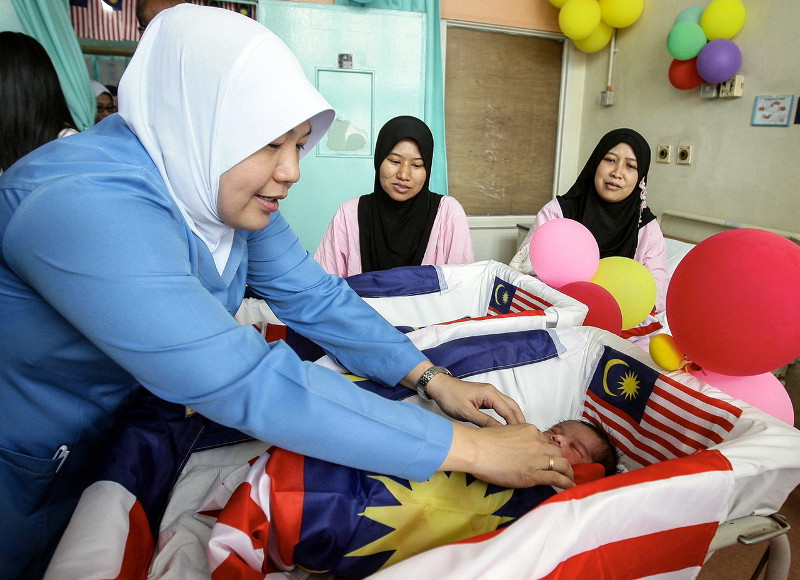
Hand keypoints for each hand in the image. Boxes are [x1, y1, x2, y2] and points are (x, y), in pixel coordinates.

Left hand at [426, 373, 525, 426]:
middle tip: (525, 434)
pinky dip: (506, 414)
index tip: (520, 436)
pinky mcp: (485, 397)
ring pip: (507, 405)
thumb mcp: (467, 413)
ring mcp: (489, 393)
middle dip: (519, 419)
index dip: (515, 424)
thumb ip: (484, 421)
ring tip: (519, 431)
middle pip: (512, 406)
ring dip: (514, 417)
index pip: (508, 410)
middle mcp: (492, 391)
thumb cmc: (450, 397)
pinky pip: (500, 406)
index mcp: (489, 393)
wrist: (439, 387)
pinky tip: (507, 424)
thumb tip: (499, 431)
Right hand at [440, 422, 574, 489]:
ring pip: (562, 464)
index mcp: (529, 430)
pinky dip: (567, 482)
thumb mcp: (504, 432)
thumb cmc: (483, 442)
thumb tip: (517, 449)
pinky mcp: (535, 474)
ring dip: (568, 472)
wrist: (477, 449)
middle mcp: (537, 442)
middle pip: (556, 452)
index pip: (545, 441)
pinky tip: (570, 486)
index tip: (548, 458)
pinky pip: (557, 478)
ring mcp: (537, 458)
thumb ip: (516, 439)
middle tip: (562, 469)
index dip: (547, 451)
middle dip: (560, 461)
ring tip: (570, 479)